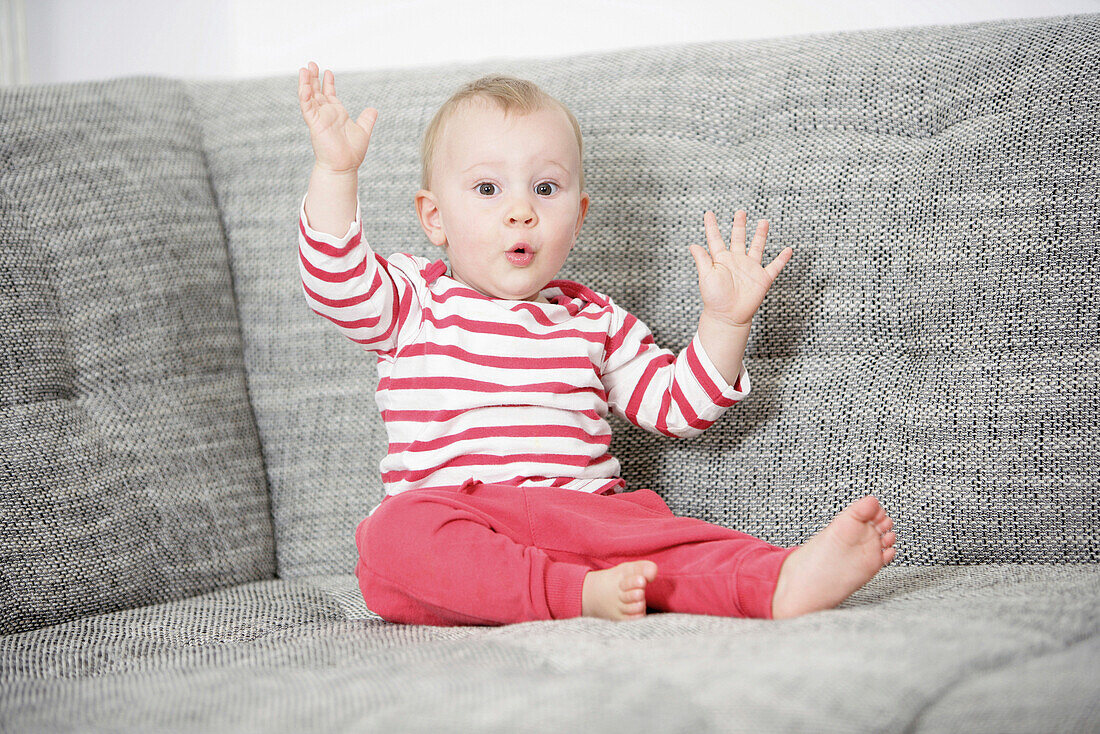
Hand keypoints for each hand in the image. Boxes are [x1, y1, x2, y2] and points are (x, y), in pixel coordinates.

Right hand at [298, 61, 377, 173]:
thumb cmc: (352, 153)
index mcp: (336, 114)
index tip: (327, 71)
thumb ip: (367, 119)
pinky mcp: (314, 124)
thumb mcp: (363, 131)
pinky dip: (305, 96)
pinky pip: (307, 107)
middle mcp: (326, 114)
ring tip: (304, 69)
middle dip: (314, 78)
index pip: (329, 94)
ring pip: (309, 96)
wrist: (345, 166)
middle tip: (311, 64)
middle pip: (317, 92)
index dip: (328, 82)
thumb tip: (373, 110)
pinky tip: (304, 85)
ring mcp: (319, 118)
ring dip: (306, 83)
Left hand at [689, 210, 791, 326]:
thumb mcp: (706, 276)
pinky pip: (774, 266)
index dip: (712, 226)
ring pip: (757, 247)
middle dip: (739, 225)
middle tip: (740, 212)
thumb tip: (693, 245)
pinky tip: (788, 250)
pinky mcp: (762, 278)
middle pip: (738, 238)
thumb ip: (702, 260)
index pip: (715, 239)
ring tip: (763, 222)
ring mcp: (750, 268)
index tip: (708, 214)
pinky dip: (782, 259)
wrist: (728, 316)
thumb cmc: (714, 298)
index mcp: (721, 259)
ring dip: (760, 235)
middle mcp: (736, 261)